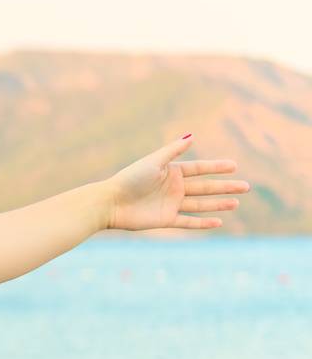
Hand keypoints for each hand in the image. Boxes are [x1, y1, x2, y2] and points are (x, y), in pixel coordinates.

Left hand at [104, 135, 249, 232]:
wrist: (110, 203)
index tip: (234, 166)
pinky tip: (218, 221)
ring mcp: (170, 204)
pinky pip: (188, 221)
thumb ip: (172, 151)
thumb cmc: (129, 179)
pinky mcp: (165, 219)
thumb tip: (191, 136)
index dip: (216, 167)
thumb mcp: (153, 162)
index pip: (199, 169)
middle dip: (225, 187)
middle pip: (204, 187)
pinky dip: (202, 222)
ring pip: (200, 204)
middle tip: (247, 187)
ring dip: (218, 204)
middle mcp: (173, 187)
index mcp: (171, 171)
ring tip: (236, 203)